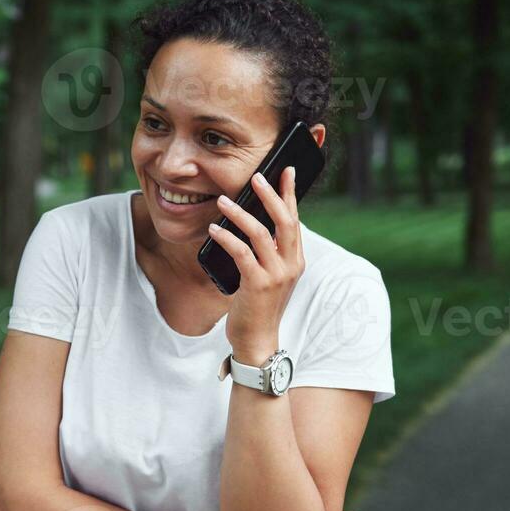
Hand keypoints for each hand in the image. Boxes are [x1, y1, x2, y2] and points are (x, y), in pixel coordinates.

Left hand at [207, 166, 305, 361]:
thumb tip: (251, 222)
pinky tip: (214, 229)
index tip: (286, 170)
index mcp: (296, 260)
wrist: (258, 339)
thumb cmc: (258, 305)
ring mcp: (276, 275)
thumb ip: (268, 252)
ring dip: (241, 214)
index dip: (290, 194)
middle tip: (256, 177)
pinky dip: (226, 238)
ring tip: (223, 202)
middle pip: (285, 221)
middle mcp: (291, 264)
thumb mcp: (269, 275)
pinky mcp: (258, 285)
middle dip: (271, 196)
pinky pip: (241, 253)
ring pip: (261, 234)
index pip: (294, 220)